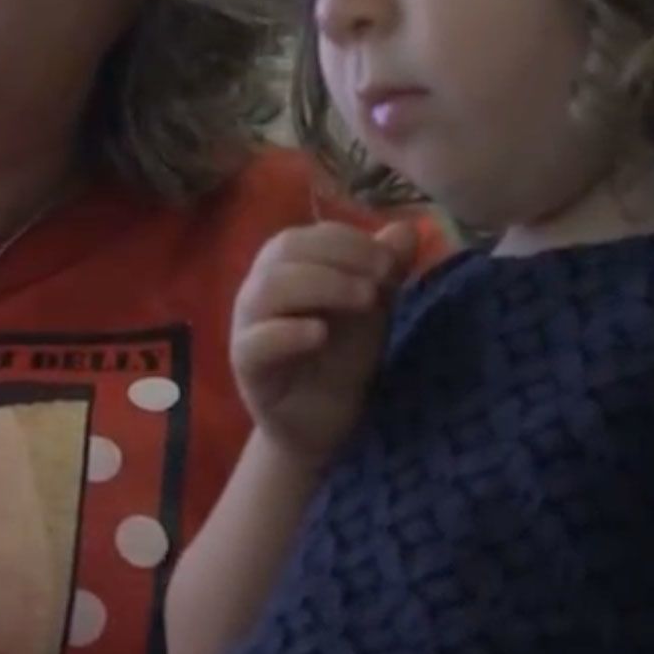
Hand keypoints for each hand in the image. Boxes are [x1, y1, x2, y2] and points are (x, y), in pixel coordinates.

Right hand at [231, 221, 418, 464]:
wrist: (323, 425)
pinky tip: (320, 334)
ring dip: (321, 285)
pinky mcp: (246, 366)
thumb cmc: (342, 358)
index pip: (309, 235)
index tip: (390, 261)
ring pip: (268, 288)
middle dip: (340, 256)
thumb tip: (407, 229)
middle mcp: (260, 288)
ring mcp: (248, 326)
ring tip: (366, 299)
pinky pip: (255, 342)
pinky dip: (287, 332)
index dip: (351, 241)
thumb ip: (386, 268)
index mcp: (286, 267)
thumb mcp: (373, 309)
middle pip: (285, 250)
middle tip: (382, 277)